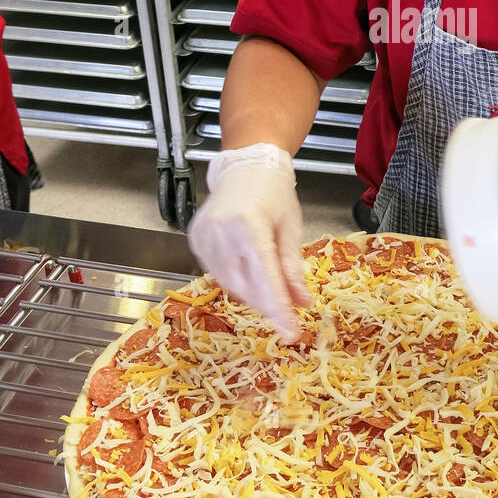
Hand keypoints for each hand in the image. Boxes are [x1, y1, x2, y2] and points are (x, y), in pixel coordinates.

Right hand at [187, 143, 309, 339]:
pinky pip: (216, 272)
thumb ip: (292, 267)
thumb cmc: (274, 192)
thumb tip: (301, 303)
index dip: (278, 309)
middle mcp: (222, 230)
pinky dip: (235, 279)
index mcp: (249, 224)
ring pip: (229, 284)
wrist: (246, 166)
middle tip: (286, 312)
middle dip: (267, 303)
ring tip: (269, 290)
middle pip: (246, 286)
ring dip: (251, 294)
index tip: (291, 331)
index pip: (265, 278)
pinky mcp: (195, 239)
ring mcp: (204, 235)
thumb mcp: (290, 227)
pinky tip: (248, 272)